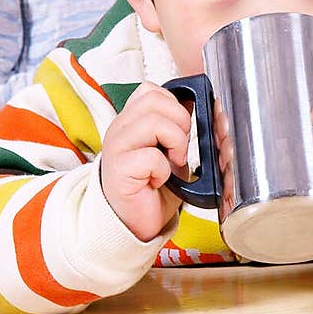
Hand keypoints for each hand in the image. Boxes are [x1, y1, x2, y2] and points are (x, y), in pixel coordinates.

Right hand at [99, 81, 191, 240]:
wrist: (135, 223)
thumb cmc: (152, 189)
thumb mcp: (170, 151)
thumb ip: (177, 128)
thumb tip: (195, 106)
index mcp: (131, 121)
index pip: (151, 90)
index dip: (174, 105)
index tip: (181, 130)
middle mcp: (120, 129)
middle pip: (154, 99)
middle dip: (180, 121)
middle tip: (179, 148)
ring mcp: (117, 147)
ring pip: (153, 121)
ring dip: (175, 143)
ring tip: (172, 163)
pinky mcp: (119, 169)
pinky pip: (151, 157)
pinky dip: (163, 170)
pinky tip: (157, 180)